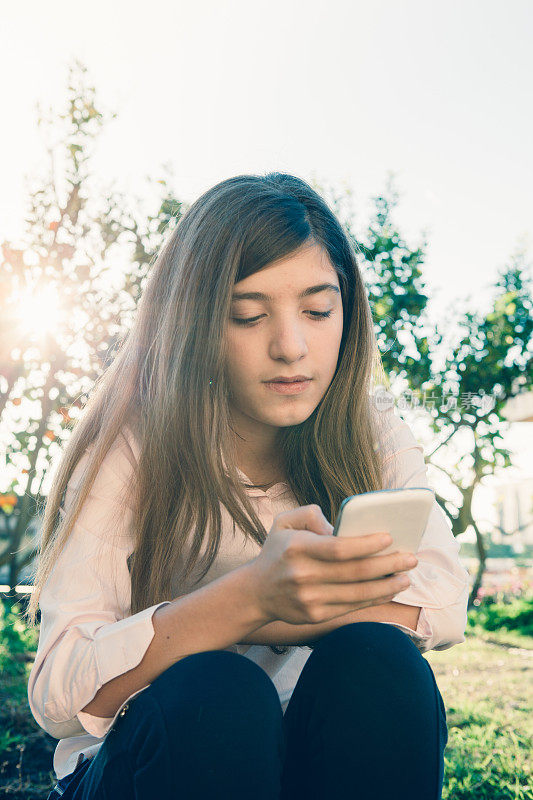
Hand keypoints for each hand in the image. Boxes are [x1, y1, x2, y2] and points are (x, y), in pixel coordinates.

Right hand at [247, 504, 416, 625]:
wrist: (255, 592)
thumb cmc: (277, 551)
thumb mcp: (284, 522)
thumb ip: (310, 514)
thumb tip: (340, 525)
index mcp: (297, 548)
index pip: (339, 548)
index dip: (367, 544)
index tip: (389, 538)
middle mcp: (303, 575)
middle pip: (354, 572)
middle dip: (388, 565)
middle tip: (411, 558)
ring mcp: (309, 599)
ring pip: (357, 593)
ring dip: (387, 585)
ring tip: (406, 576)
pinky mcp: (315, 616)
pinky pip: (352, 608)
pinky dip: (374, 599)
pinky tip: (389, 589)